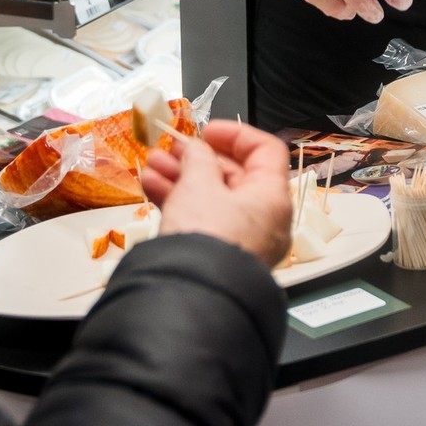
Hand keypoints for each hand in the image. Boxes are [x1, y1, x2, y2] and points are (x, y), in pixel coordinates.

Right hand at [143, 122, 291, 269]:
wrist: (189, 295)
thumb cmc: (206, 238)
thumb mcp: (198, 185)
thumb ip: (197, 158)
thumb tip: (196, 148)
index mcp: (273, 197)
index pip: (266, 151)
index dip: (236, 135)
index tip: (207, 131)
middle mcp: (265, 220)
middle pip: (235, 175)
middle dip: (198, 158)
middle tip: (172, 148)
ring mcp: (243, 240)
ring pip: (214, 198)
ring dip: (183, 177)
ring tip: (153, 165)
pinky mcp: (219, 256)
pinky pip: (203, 220)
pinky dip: (181, 202)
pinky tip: (152, 187)